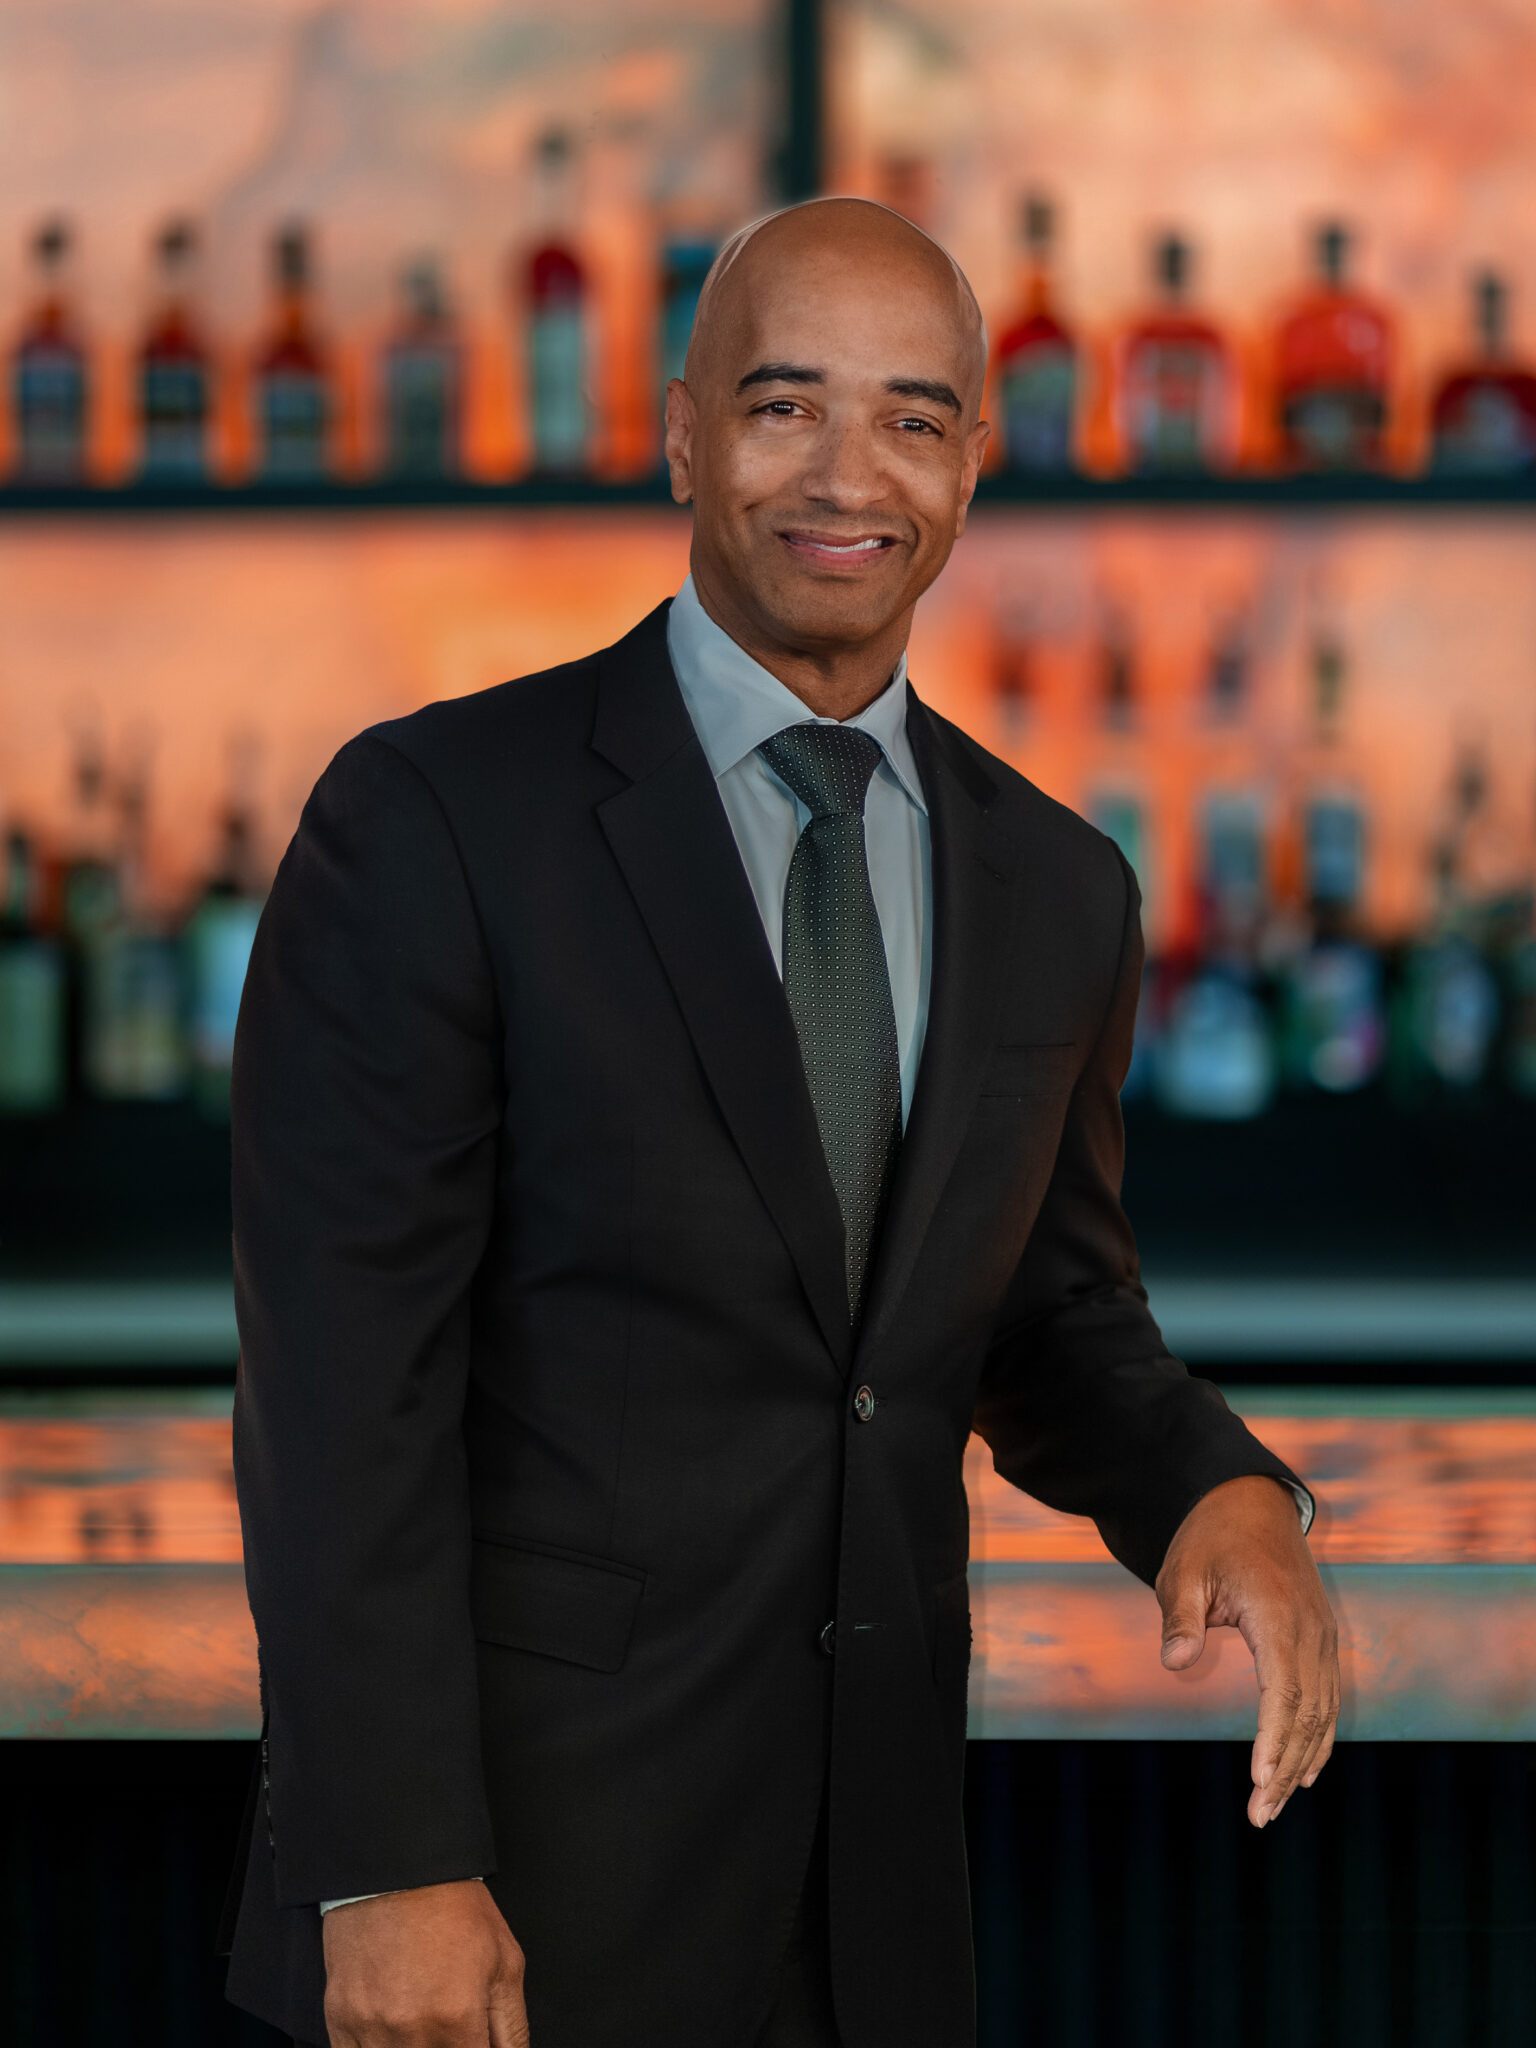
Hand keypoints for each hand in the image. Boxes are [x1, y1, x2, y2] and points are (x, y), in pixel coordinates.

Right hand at [321, 1878, 528, 2045]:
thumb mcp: (505, 1961)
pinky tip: (392, 2029)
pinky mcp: (341, 2021)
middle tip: (449, 2025)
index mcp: (456, 2019)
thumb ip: (512, 2028)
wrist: (398, 1869)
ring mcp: (371, 2029)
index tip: (473, 2042)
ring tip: (423, 2021)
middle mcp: (411, 2031)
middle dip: (447, 2047)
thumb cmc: (452, 1907)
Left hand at [1154, 1473, 1339, 1828]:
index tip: (1260, 1780)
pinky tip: (1304, 1772)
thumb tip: (1175, 1663)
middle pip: (1308, 1713)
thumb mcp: (1185, 1570)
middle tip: (1260, 1815)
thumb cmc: (1210, 1538)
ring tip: (1273, 1805)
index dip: (1274, 1739)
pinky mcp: (1321, 1638)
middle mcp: (1312, 1631)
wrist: (1250, 1500)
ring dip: (1302, 1761)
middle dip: (1286, 1767)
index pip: (1283, 1691)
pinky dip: (1319, 1737)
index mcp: (1279, 1615)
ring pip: (1323, 1712)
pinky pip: (1327, 1697)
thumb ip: (1181, 1617)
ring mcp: (1323, 1635)